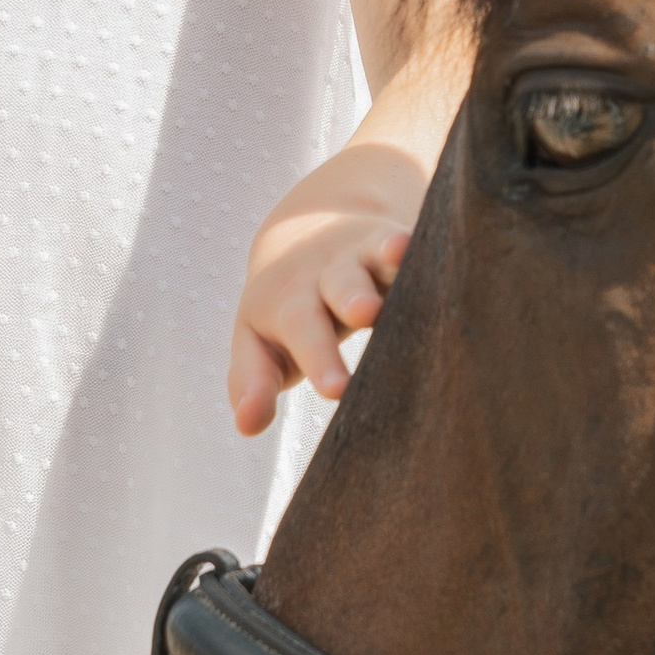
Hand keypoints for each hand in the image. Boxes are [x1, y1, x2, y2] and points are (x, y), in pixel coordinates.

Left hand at [228, 162, 417, 436]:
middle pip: (311, 319)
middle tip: (337, 387)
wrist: (308, 228)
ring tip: (369, 310)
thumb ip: (252, 383)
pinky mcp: (386, 240)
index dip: (302, 372)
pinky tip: (408, 249)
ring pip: (356, 273)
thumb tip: (246, 427)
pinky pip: (394, 243)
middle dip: (326, 347)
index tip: (327, 398)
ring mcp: (353, 260)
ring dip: (361, 289)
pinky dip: (401, 247)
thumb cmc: (287, 311)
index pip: (291, 344)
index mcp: (284, 310)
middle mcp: (317, 283)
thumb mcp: (261, 343)